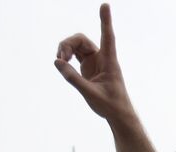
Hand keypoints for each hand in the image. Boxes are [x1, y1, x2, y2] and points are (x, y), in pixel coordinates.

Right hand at [54, 4, 133, 122]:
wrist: (117, 115)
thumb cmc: (110, 106)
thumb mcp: (90, 94)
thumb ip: (74, 79)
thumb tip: (57, 62)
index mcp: (109, 61)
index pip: (108, 37)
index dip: (105, 21)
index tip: (105, 4)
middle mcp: (102, 58)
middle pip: (82, 40)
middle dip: (68, 44)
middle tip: (60, 57)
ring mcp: (95, 62)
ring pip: (76, 46)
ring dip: (65, 50)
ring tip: (59, 61)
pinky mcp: (89, 68)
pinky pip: (75, 55)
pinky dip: (66, 57)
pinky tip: (62, 64)